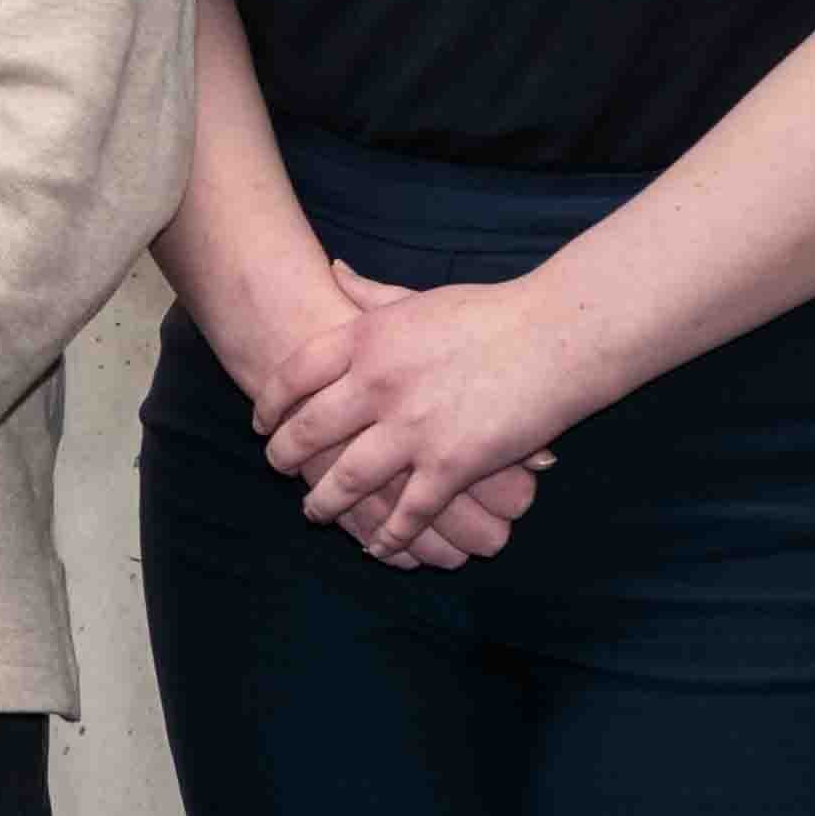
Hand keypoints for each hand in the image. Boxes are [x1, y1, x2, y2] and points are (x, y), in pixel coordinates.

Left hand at [252, 268, 578, 560]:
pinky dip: (389, 533)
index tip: (260, 422)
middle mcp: (377, 384)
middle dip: (286, 455)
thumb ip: (369, 294)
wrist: (554, 336)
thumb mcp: (415, 296)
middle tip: (276, 468)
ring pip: (349, 477)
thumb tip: (333, 270)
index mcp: (365, 339)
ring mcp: (412, 427)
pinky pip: (409, 510)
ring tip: (312, 512)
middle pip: (311, 428)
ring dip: (325, 501)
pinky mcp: (451, 464)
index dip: (271, 402)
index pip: (296, 374)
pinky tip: (377, 545)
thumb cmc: (488, 313)